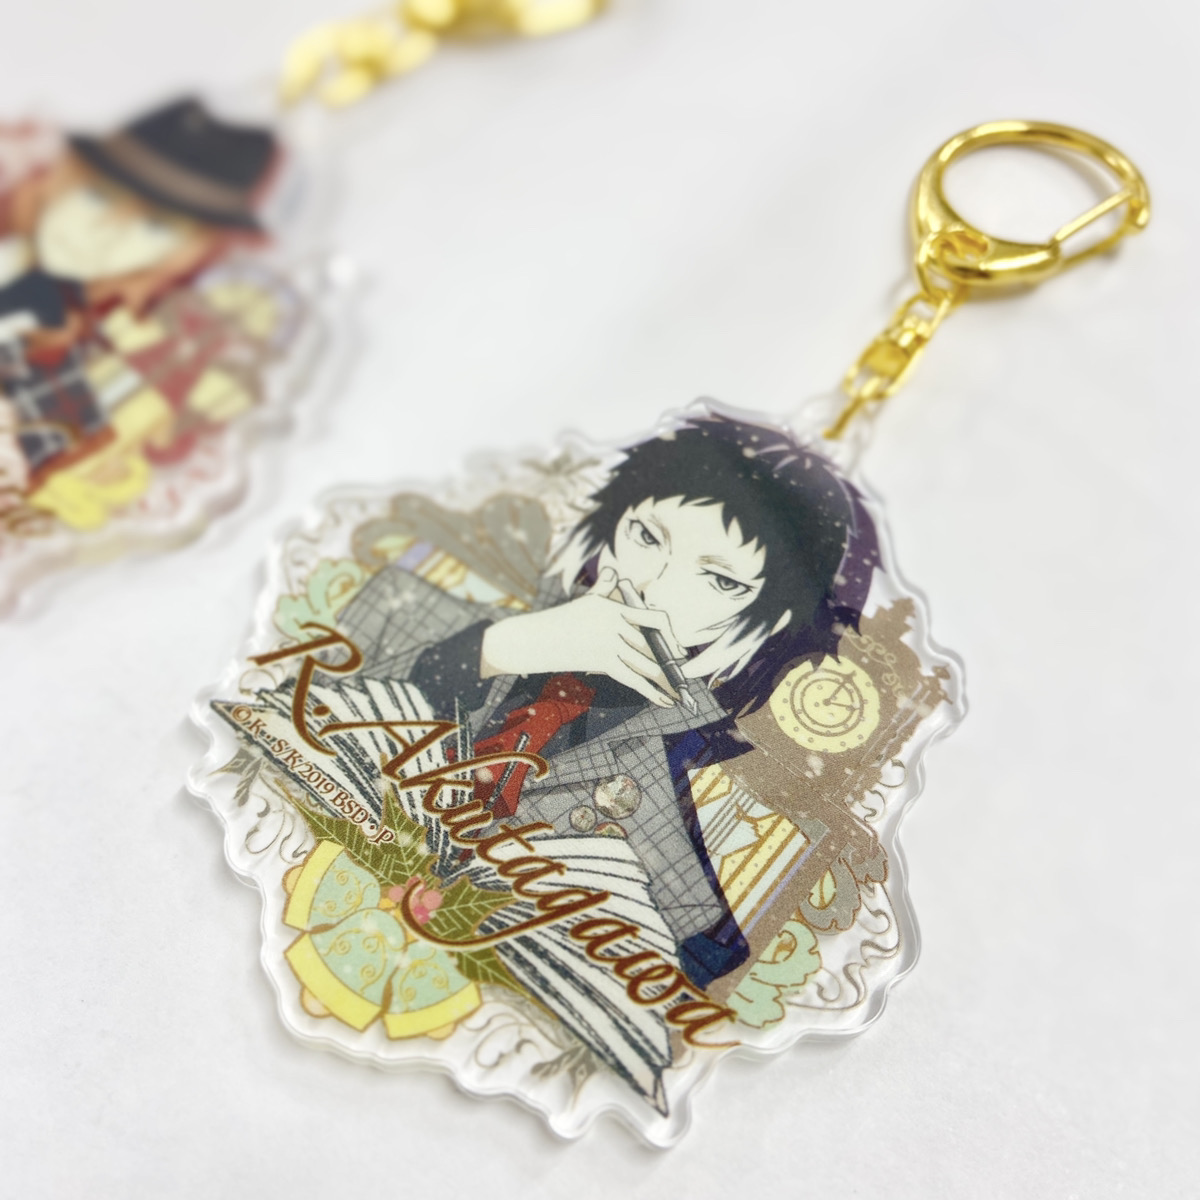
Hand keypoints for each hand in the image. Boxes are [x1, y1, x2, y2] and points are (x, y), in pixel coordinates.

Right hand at [480, 567, 685, 706]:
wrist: (538, 639)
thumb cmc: (563, 619)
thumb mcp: (585, 600)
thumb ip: (604, 587)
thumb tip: (612, 571)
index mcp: (617, 609)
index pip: (655, 618)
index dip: (669, 634)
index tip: (675, 647)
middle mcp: (617, 625)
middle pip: (655, 645)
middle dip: (671, 662)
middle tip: (683, 675)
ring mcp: (611, 644)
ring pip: (648, 664)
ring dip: (667, 680)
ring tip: (680, 692)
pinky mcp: (604, 662)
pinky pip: (635, 680)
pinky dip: (652, 692)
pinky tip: (665, 700)